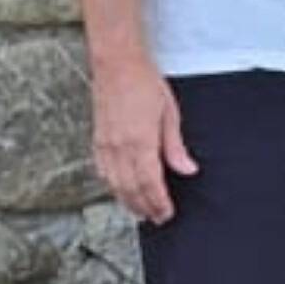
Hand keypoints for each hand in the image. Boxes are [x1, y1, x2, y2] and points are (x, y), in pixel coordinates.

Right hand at [92, 60, 193, 225]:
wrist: (116, 65)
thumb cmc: (145, 83)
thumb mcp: (169, 113)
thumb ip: (175, 146)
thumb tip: (187, 169)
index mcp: (140, 142)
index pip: (150, 183)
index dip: (159, 202)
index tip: (167, 213)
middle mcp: (119, 148)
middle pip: (131, 190)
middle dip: (145, 207)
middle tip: (157, 218)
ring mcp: (105, 146)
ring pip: (115, 185)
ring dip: (128, 201)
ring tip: (141, 211)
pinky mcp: (97, 141)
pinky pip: (103, 172)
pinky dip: (113, 186)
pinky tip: (121, 190)